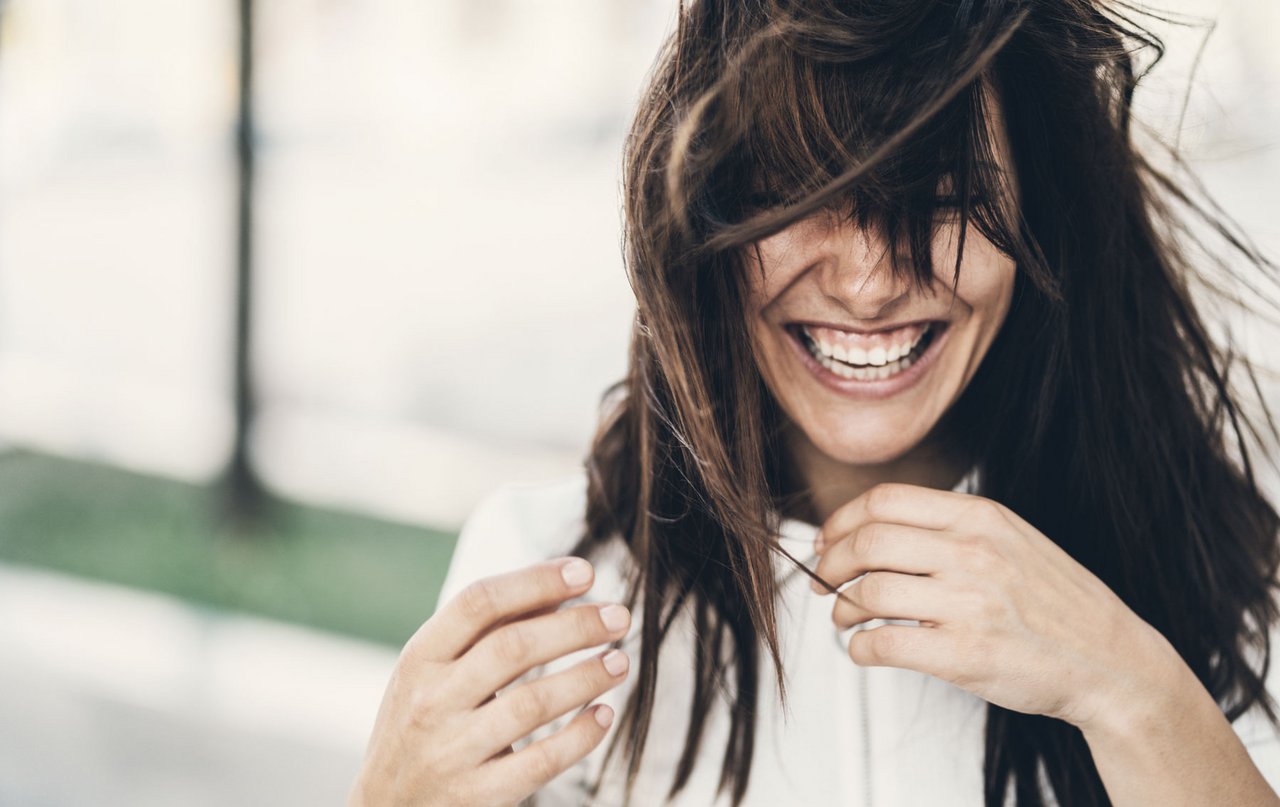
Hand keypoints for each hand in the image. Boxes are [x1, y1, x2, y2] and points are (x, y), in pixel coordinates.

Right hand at [349, 557, 631, 805]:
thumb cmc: (421, 723)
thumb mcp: (433, 672)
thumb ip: (487, 632)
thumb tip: (560, 588)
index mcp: (420, 658)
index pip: (479, 603)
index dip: (536, 581)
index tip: (585, 572)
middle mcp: (431, 701)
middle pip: (513, 647)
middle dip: (576, 626)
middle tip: (619, 616)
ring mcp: (452, 751)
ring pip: (533, 703)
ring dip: (587, 676)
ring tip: (620, 660)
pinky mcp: (478, 795)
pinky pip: (542, 760)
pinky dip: (580, 735)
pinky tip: (603, 713)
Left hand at [810, 482, 1177, 731]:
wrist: (1114, 664)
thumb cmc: (1058, 606)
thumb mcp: (1011, 540)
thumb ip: (951, 527)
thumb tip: (874, 528)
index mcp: (982, 518)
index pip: (884, 501)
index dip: (841, 520)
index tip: (827, 540)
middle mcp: (974, 554)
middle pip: (867, 543)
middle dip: (831, 563)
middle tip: (824, 580)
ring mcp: (969, 604)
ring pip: (867, 592)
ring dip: (840, 608)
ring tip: (844, 617)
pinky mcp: (964, 655)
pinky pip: (882, 643)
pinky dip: (859, 648)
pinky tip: (865, 648)